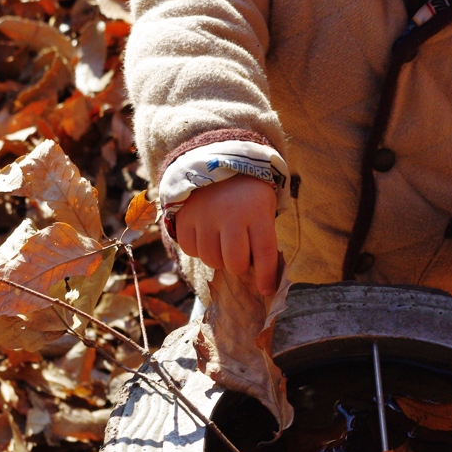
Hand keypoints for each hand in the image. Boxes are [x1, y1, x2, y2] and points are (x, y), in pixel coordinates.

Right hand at [176, 174, 277, 295]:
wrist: (216, 161)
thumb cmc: (247, 194)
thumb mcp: (263, 209)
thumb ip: (263, 239)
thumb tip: (262, 279)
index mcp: (257, 212)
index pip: (264, 253)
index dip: (266, 276)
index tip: (267, 290)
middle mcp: (231, 215)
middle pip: (234, 262)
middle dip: (239, 266)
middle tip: (240, 256)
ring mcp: (205, 215)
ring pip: (211, 259)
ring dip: (218, 258)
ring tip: (222, 243)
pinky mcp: (185, 216)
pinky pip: (190, 249)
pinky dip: (198, 249)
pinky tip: (206, 236)